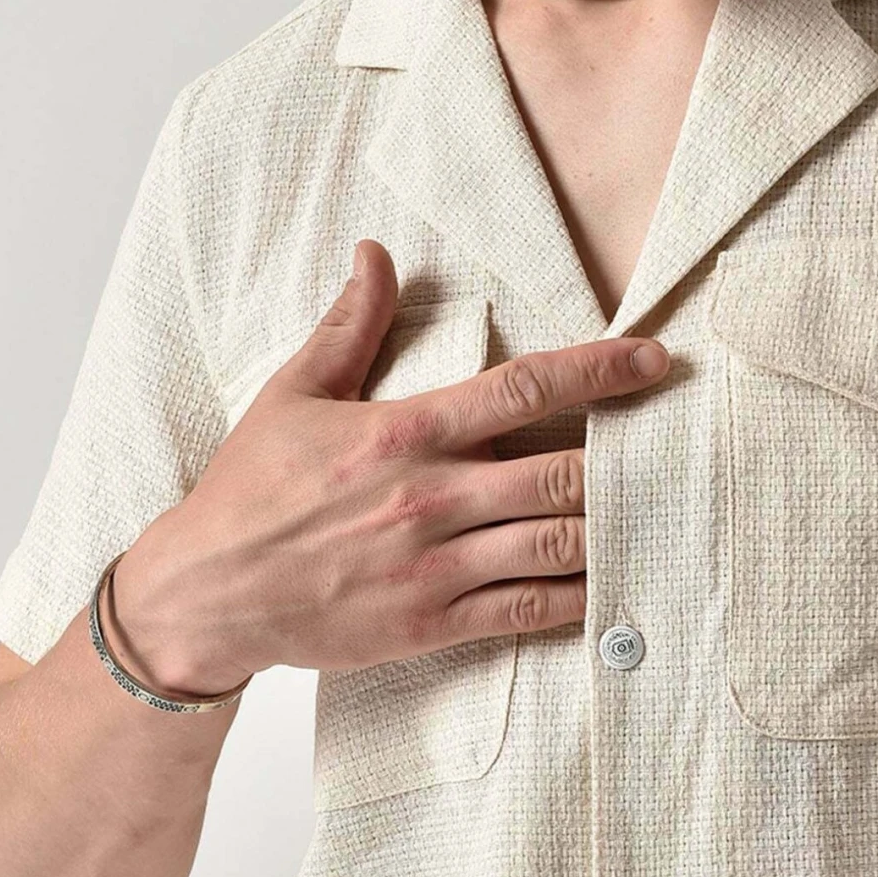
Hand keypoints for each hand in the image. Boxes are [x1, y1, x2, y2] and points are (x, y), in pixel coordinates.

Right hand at [110, 238, 669, 691]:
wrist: (207, 593)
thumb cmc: (249, 491)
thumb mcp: (292, 394)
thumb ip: (349, 325)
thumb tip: (375, 253)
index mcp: (405, 433)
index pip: (523, 388)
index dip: (600, 370)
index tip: (653, 360)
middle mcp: (431, 497)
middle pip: (563, 472)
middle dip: (625, 458)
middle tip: (670, 446)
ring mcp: (435, 566)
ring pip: (557, 543)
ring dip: (613, 526)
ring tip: (651, 511)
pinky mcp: (432, 623)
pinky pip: (528, 609)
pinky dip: (579, 597)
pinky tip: (608, 582)